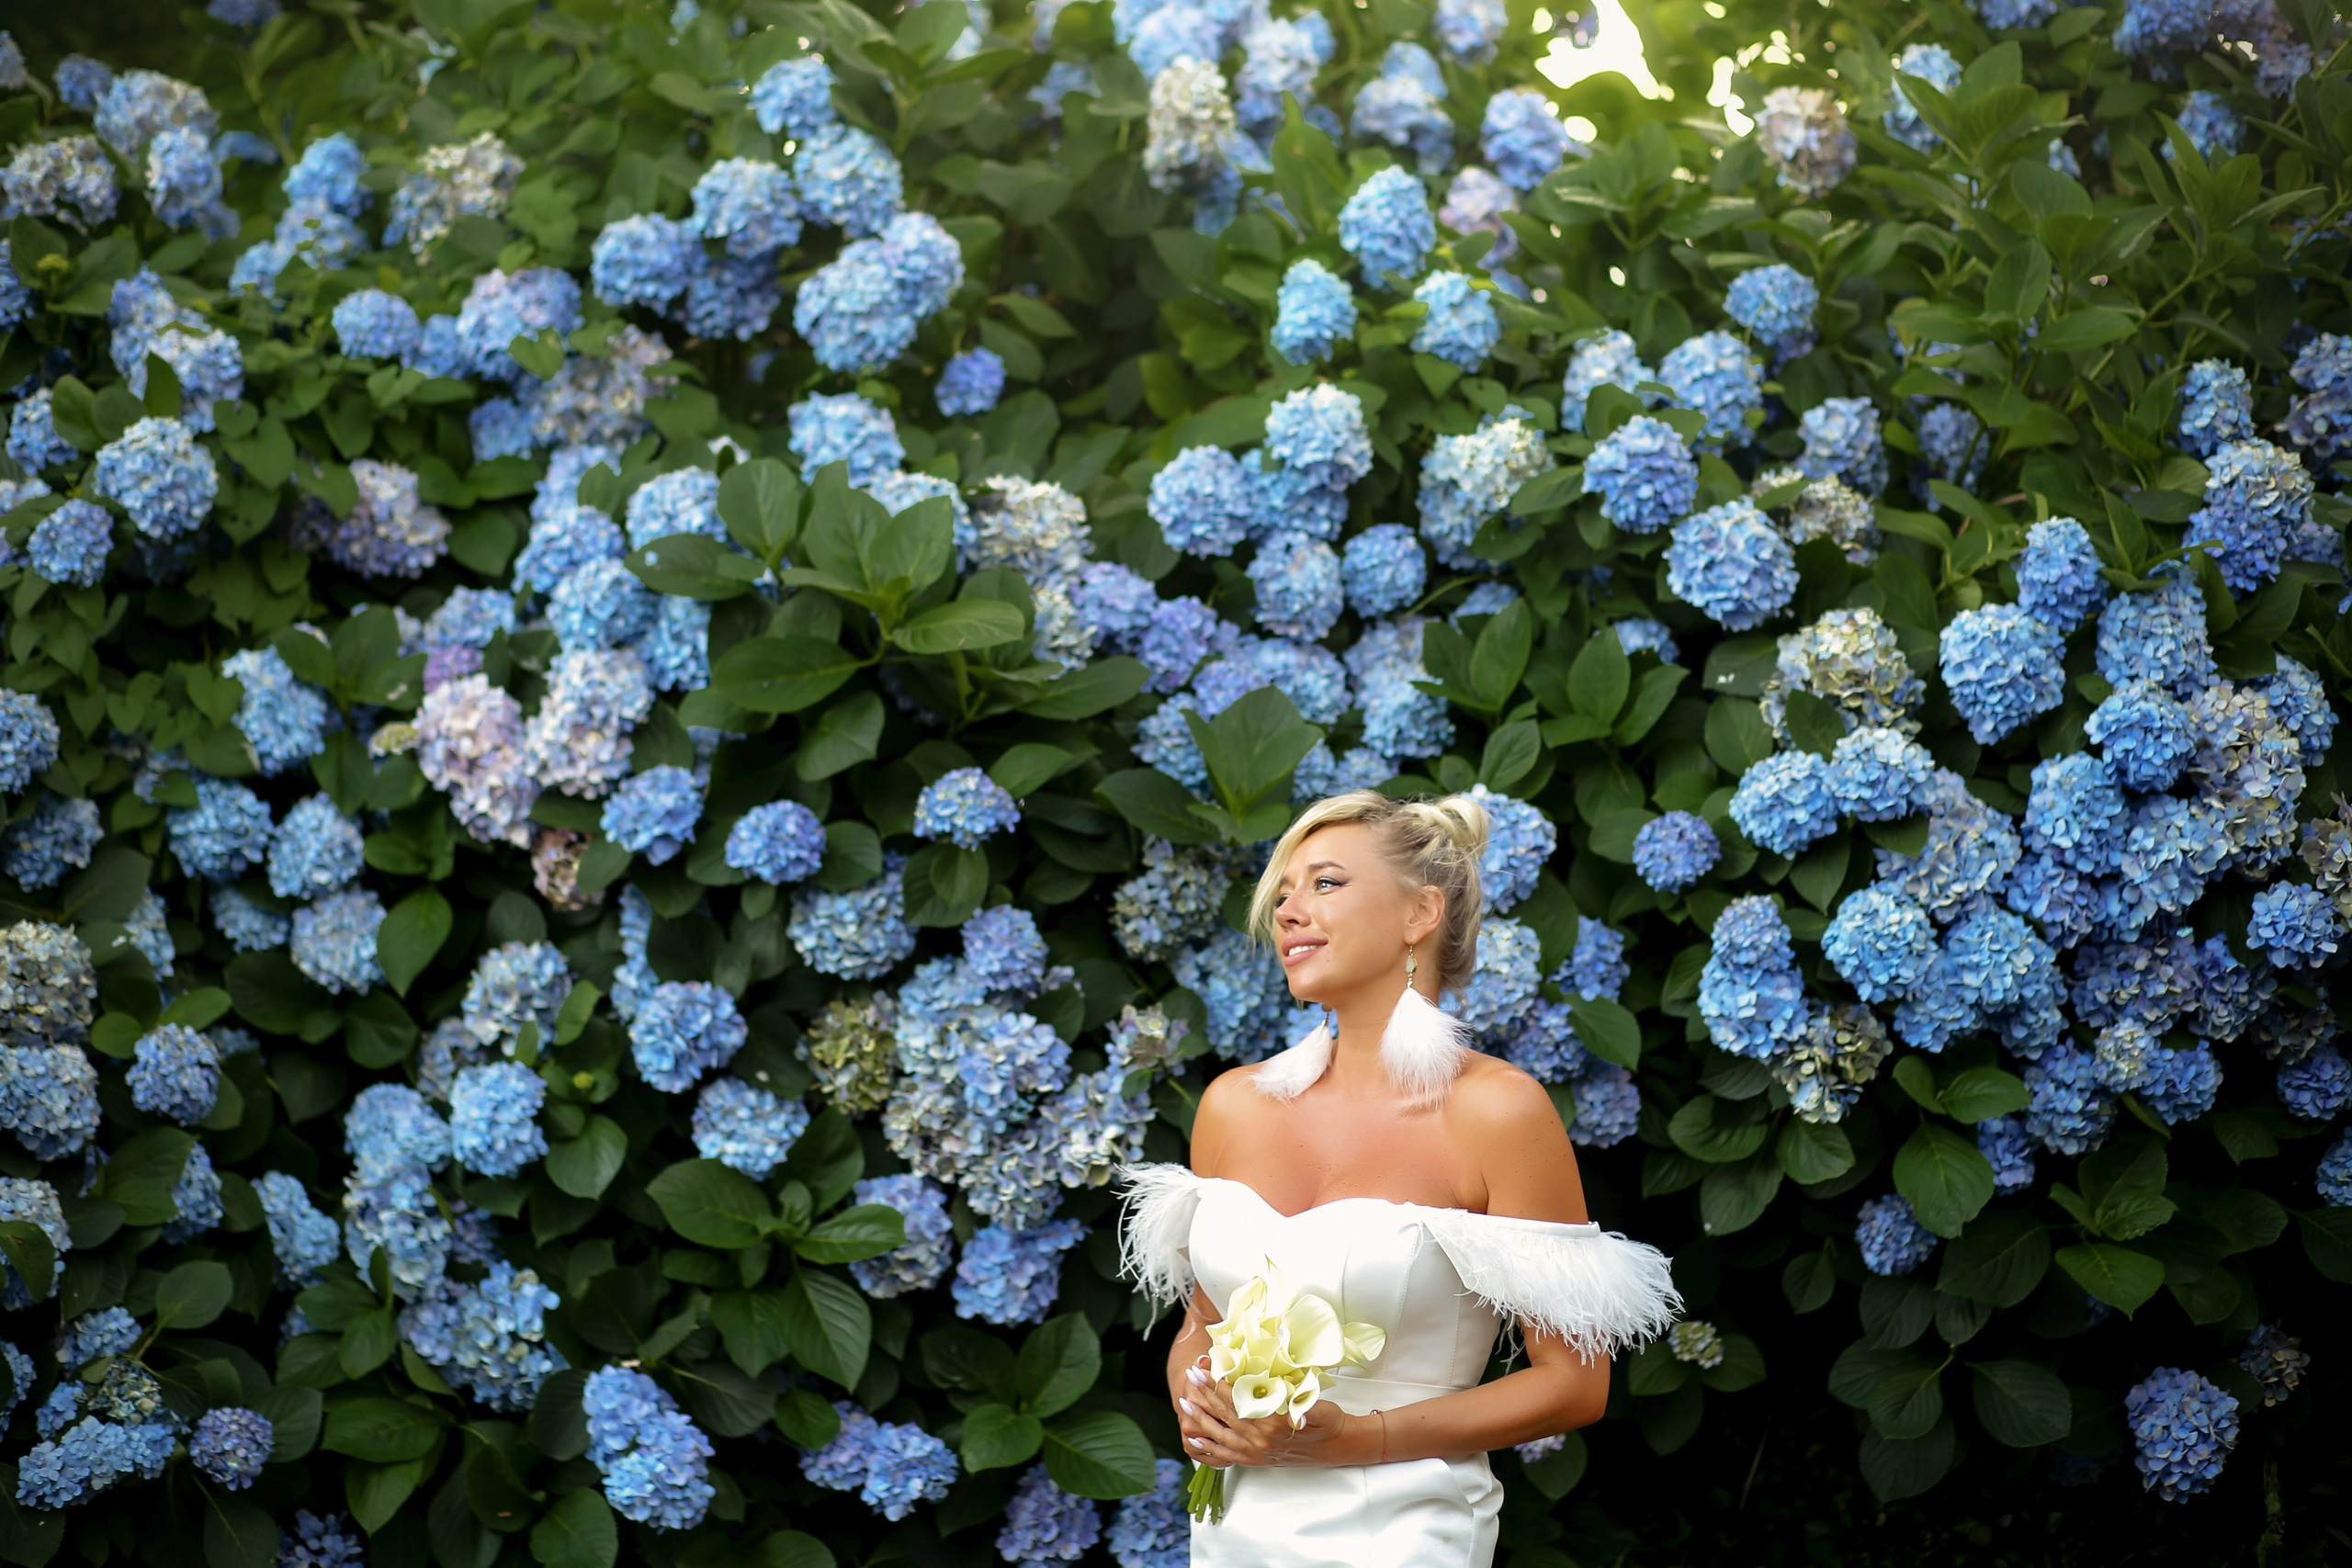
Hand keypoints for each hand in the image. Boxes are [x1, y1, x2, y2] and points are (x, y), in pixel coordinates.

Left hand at [1171, 1355, 1366, 1468]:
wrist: (1338, 1447)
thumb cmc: (1328, 1421)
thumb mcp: (1318, 1407)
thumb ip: (1304, 1407)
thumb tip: (1296, 1413)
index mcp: (1274, 1424)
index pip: (1239, 1400)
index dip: (1220, 1383)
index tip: (1205, 1368)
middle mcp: (1261, 1441)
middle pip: (1225, 1414)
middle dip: (1205, 1394)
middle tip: (1189, 1376)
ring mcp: (1257, 1453)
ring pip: (1221, 1433)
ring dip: (1201, 1417)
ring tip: (1184, 1401)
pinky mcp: (1256, 1461)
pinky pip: (1226, 1455)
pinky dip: (1209, 1446)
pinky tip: (1194, 1438)